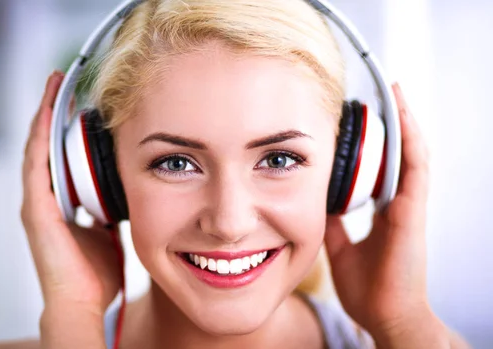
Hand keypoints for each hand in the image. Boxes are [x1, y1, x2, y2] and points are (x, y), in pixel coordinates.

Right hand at [21, 71, 120, 343]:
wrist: (82, 302)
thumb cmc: (96, 274)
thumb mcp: (110, 233)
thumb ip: (113, 212)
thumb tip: (130, 195)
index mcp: (63, 203)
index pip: (62, 155)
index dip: (67, 128)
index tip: (79, 103)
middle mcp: (46, 198)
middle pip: (48, 144)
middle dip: (53, 112)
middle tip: (62, 81)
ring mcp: (38, 202)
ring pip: (38, 146)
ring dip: (45, 114)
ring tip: (54, 83)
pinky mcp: (36, 207)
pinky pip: (37, 162)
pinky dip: (41, 133)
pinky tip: (48, 109)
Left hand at [324, 84, 446, 346]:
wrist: (384, 315)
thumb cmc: (368, 287)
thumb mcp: (339, 246)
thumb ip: (333, 222)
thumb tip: (319, 201)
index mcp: (383, 211)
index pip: (380, 166)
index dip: (374, 142)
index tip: (359, 119)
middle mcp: (398, 203)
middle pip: (397, 153)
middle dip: (389, 123)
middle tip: (377, 93)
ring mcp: (408, 206)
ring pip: (411, 153)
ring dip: (403, 121)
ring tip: (393, 92)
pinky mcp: (413, 212)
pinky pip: (415, 168)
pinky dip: (411, 141)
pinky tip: (403, 117)